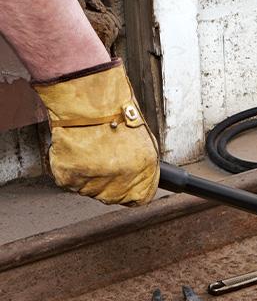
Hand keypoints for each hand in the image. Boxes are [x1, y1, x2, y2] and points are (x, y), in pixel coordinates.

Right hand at [32, 59, 159, 205]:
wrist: (90, 101)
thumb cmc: (118, 113)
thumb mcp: (144, 142)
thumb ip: (142, 165)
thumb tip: (138, 176)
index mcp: (143, 172)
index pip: (139, 198)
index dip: (131, 190)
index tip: (126, 182)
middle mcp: (120, 181)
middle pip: (113, 196)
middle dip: (109, 182)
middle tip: (103, 158)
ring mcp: (93, 181)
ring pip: (89, 189)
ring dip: (88, 175)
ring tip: (89, 150)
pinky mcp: (69, 177)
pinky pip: (69, 180)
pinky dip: (70, 168)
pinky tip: (76, 150)